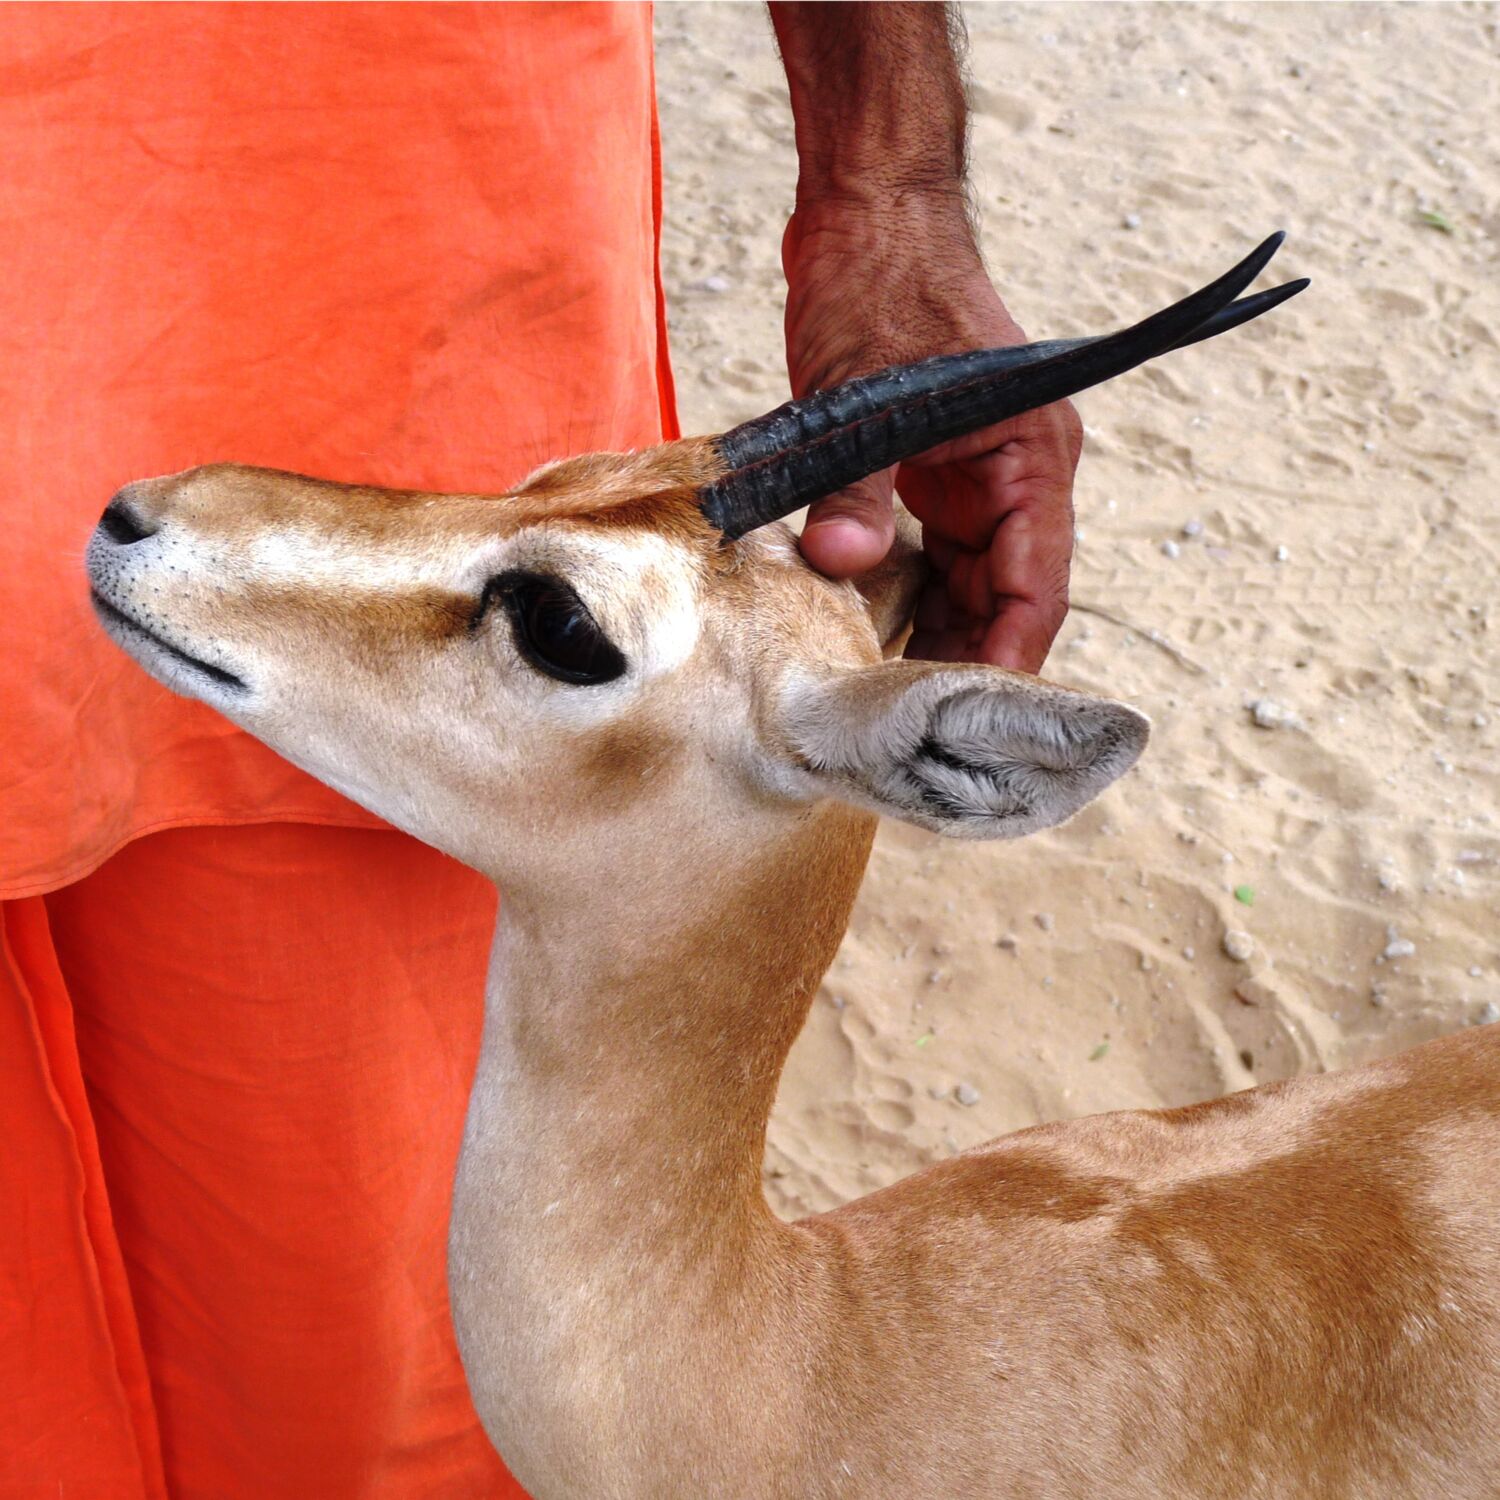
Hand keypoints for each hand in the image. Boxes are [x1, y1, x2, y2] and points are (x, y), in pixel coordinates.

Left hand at [784, 196, 1082, 673]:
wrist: (867, 214)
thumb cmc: (880, 281)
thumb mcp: (861, 393)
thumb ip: (854, 487)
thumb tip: (837, 563)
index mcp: (1032, 456)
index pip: (1038, 584)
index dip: (1009, 657)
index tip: (970, 719)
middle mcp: (1019, 475)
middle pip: (1008, 599)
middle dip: (966, 662)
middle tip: (911, 728)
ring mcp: (981, 476)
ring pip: (973, 585)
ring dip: (937, 636)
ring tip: (888, 698)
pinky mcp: (940, 473)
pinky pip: (938, 556)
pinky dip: (911, 596)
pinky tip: (872, 635)